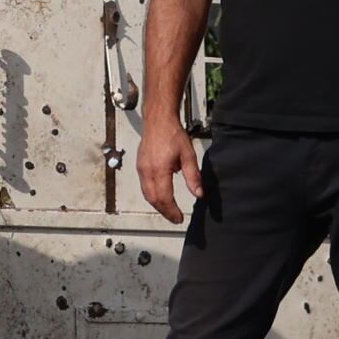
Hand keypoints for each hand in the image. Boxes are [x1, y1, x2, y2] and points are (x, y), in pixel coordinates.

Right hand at [135, 110, 198, 225]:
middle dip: (164, 211)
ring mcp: (141, 168)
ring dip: (157, 205)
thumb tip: (198, 194)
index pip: (164, 197)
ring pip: (147, 194)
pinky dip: (152, 196)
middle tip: (175, 218)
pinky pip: (144, 186)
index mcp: (159, 169)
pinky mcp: (140, 166)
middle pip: (153, 199)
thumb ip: (193, 176)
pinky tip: (161, 196)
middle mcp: (147, 171)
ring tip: (169, 211)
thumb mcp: (188, 155)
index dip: (172, 210)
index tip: (179, 218)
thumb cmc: (173, 134)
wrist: (158, 120)